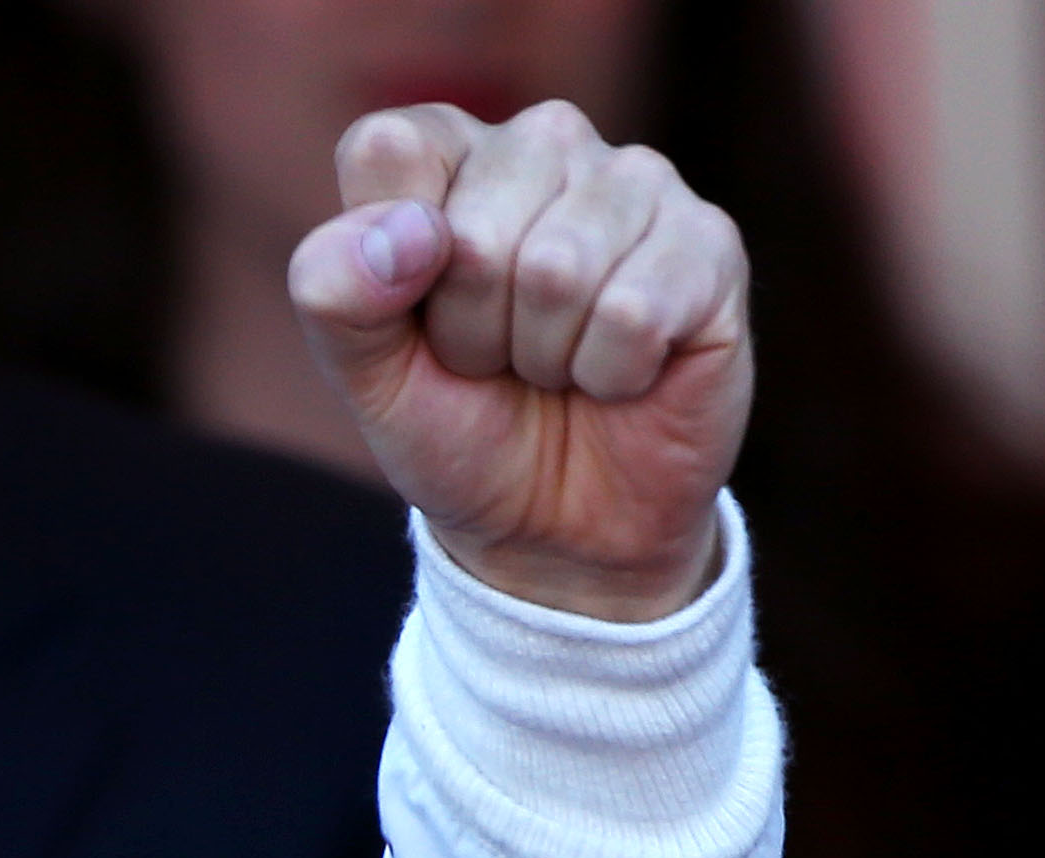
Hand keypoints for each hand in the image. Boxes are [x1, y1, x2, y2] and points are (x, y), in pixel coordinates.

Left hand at [290, 101, 750, 620]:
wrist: (555, 526)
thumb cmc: (458, 428)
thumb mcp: (365, 376)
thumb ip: (336, 293)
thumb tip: (407, 233)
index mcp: (449, 155)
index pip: (390, 150)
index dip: (386, 260)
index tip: (413, 313)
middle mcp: (547, 145)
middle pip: (473, 229)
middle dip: (469, 329)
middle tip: (493, 358)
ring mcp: (637, 183)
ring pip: (557, 269)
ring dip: (541, 355)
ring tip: (553, 364)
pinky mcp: (708, 241)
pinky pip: (634, 310)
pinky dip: (609, 373)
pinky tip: (619, 372)